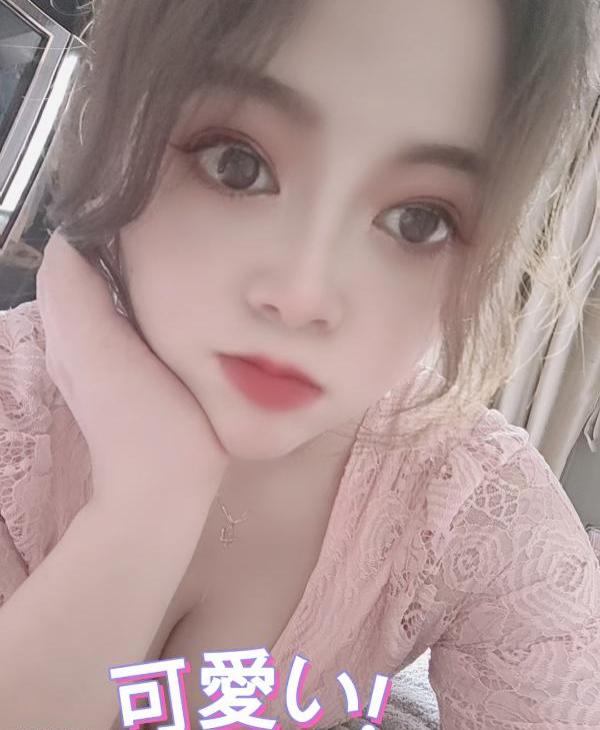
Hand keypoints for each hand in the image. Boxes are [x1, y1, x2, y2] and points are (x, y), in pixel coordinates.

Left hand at [36, 229, 229, 505]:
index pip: (71, 255)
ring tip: (175, 242)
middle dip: (120, 237)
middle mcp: (85, 334)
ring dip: (138, 264)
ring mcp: (117, 354)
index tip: (136, 200)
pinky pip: (141, 315)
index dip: (95, 223)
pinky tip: (181, 290)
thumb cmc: (138, 416)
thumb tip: (70, 233)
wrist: (167, 485)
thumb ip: (74, 292)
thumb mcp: (96, 348)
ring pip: (119, 290)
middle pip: (94, 269)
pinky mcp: (146, 367)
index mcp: (70, 324)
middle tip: (164, 216)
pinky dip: (153, 293)